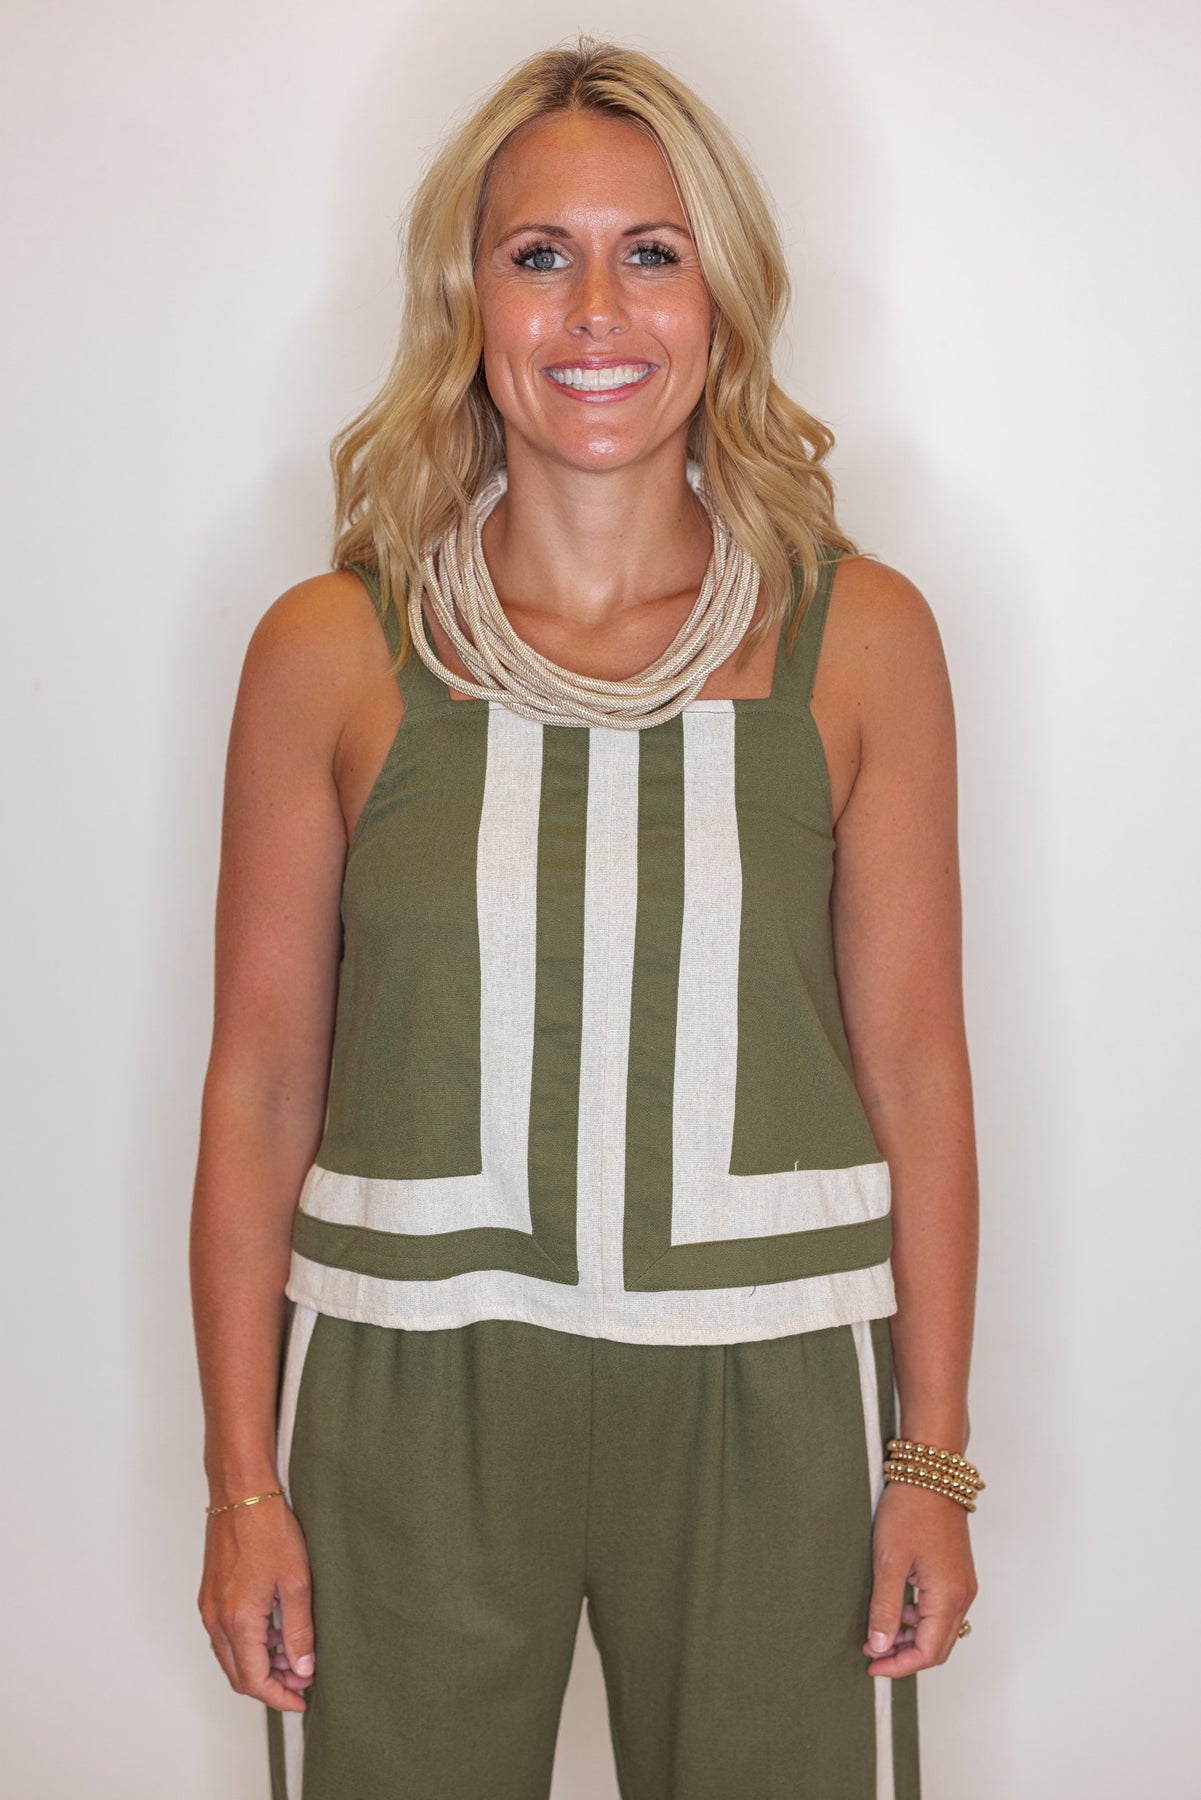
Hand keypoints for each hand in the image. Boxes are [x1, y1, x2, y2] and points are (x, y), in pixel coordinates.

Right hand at [198, 1496, 315, 1712]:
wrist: (241, 1495)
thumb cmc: (269, 1530)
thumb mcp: (296, 1582)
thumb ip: (299, 1630)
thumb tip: (304, 1667)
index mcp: (238, 1621)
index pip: (254, 1681)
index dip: (279, 1697)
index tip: (301, 1699)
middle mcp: (217, 1620)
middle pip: (239, 1675)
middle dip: (271, 1684)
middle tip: (303, 1680)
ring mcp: (209, 1608)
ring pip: (232, 1657)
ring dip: (260, 1664)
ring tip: (295, 1655)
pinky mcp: (210, 1596)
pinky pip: (226, 1636)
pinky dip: (249, 1644)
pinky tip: (275, 1631)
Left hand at [862, 1479, 976, 1676]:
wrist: (931, 1471)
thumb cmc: (911, 1510)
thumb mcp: (889, 1561)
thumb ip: (885, 1608)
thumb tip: (880, 1646)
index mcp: (948, 1598)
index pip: (927, 1653)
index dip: (898, 1665)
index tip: (872, 1665)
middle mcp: (963, 1596)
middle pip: (937, 1647)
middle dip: (904, 1656)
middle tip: (873, 1653)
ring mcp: (962, 1584)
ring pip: (940, 1630)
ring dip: (911, 1637)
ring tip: (879, 1631)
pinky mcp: (957, 1573)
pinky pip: (941, 1610)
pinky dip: (919, 1618)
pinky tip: (896, 1607)